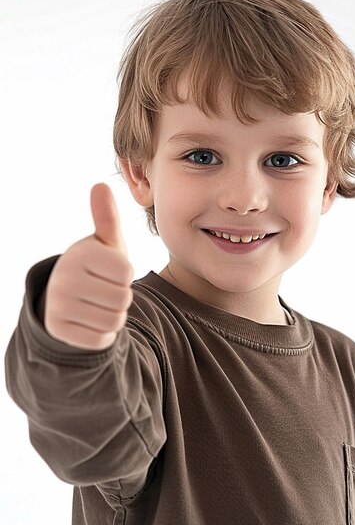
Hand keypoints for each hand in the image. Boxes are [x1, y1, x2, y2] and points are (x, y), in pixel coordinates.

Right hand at [44, 183, 133, 349]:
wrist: (66, 297)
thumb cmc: (97, 266)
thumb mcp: (106, 243)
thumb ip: (108, 218)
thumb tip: (100, 185)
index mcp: (80, 253)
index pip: (126, 273)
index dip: (125, 275)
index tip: (110, 271)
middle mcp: (64, 277)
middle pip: (123, 298)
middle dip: (120, 297)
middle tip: (104, 290)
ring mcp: (58, 305)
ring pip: (114, 321)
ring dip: (113, 316)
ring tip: (98, 304)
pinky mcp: (58, 330)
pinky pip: (101, 339)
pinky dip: (102, 334)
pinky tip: (90, 321)